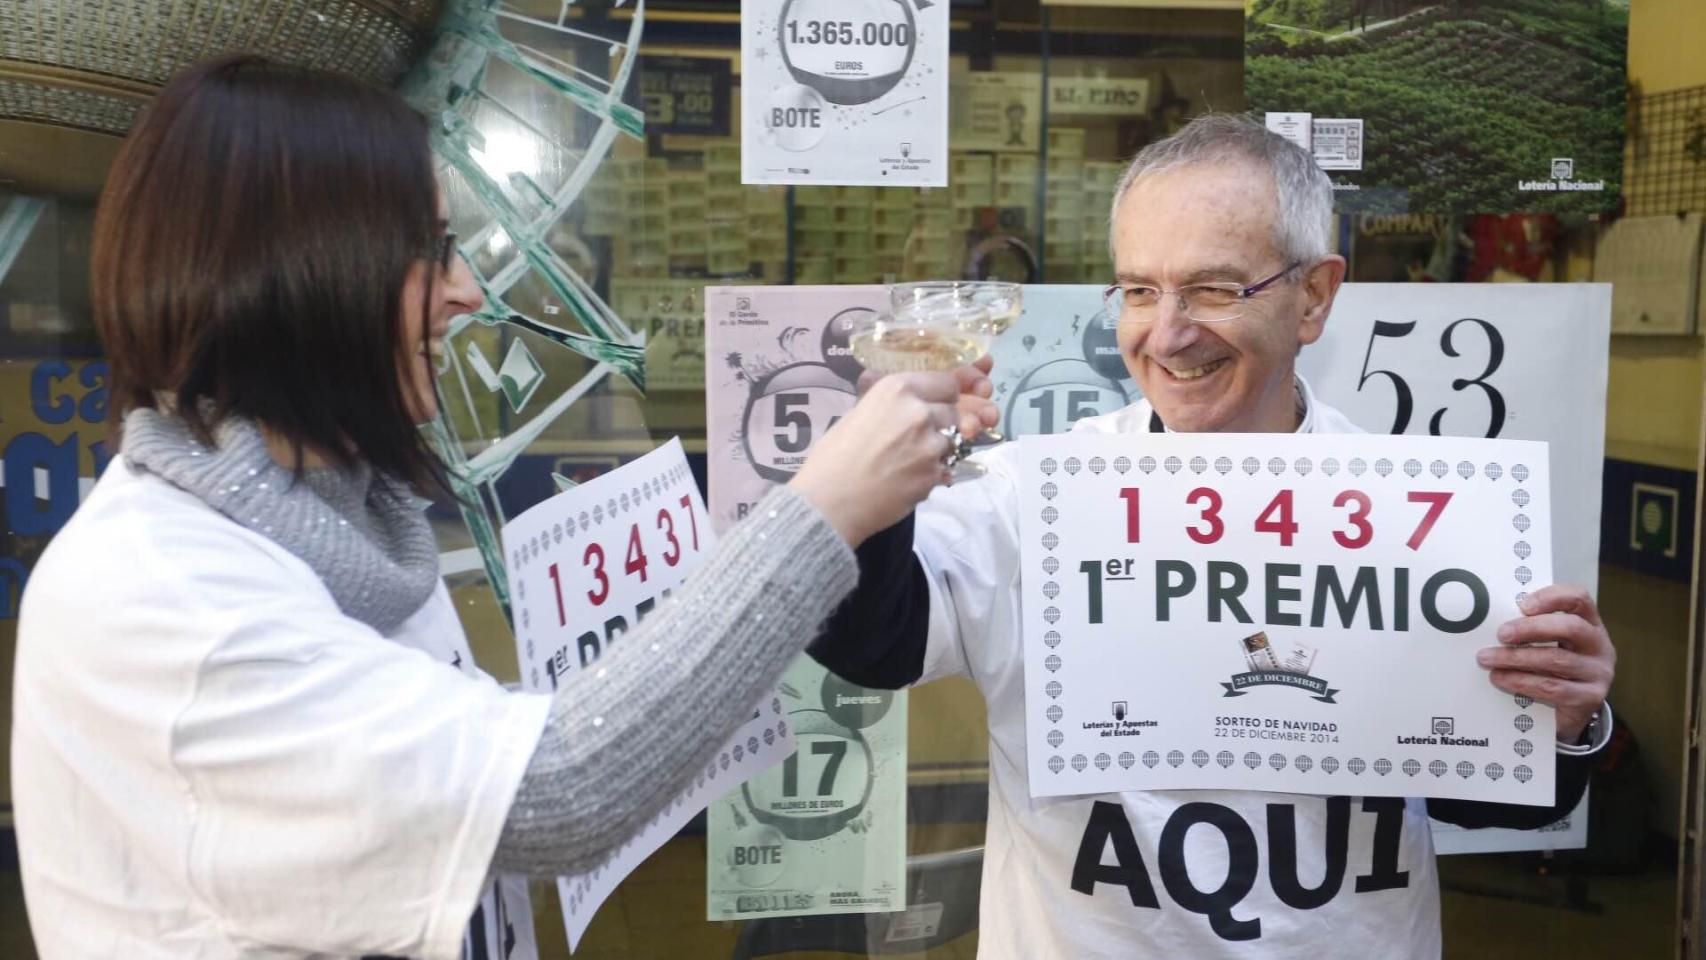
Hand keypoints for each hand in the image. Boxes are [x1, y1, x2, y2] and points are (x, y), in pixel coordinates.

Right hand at [788, 370, 998, 546]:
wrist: (830, 502)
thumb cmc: (832, 457)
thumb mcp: (859, 413)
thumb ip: (890, 403)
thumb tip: (905, 399)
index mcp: (897, 389)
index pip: (946, 382)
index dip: (941, 395)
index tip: (934, 405)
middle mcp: (919, 411)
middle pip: (952, 411)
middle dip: (940, 423)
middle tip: (917, 438)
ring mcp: (931, 445)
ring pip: (952, 441)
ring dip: (937, 450)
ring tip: (910, 462)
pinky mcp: (935, 475)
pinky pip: (945, 468)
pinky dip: (932, 473)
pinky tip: (908, 480)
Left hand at [1476, 585, 1615, 742]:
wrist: (1572, 711)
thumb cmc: (1555, 669)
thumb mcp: (1550, 644)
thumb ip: (1533, 630)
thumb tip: (1493, 621)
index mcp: (1590, 623)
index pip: (1579, 599)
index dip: (1551, 598)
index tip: (1522, 605)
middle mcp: (1599, 645)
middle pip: (1570, 627)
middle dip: (1531, 628)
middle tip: (1501, 634)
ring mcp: (1598, 672)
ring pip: (1556, 660)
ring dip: (1516, 658)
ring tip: (1487, 658)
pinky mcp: (1590, 697)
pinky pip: (1552, 687)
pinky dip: (1521, 681)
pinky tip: (1500, 678)